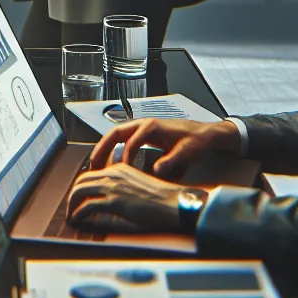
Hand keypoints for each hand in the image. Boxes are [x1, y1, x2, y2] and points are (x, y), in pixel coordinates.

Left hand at [66, 162, 187, 232]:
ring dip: (71, 204)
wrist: (173, 203)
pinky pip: (87, 206)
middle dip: (72, 195)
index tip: (78, 197)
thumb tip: (108, 197)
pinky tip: (78, 219)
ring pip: (80, 191)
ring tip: (71, 214)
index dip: (81, 186)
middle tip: (71, 207)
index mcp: (119, 169)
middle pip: (81, 180)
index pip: (91, 173)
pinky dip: (78, 213)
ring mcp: (113, 187)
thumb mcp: (137, 184)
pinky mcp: (115, 202)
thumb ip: (122, 186)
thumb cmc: (161, 198)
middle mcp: (113, 174)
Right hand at [87, 117, 239, 179]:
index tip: (122, 172)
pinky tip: (110, 164)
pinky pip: (122, 140)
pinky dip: (112, 150)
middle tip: (93, 166)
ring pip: (116, 136)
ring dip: (104, 149)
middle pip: (114, 133)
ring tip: (95, 166)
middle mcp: (143, 124)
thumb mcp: (186, 153)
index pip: (131, 141)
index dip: (125, 157)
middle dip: (102, 149)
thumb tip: (155, 172)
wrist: (205, 133)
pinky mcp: (143, 134)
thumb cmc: (196, 141)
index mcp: (152, 126)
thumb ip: (171, 162)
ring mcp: (142, 128)